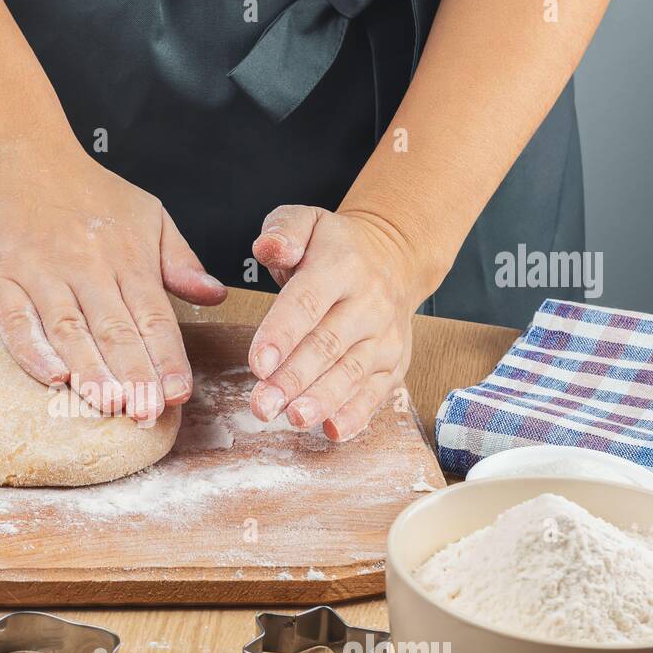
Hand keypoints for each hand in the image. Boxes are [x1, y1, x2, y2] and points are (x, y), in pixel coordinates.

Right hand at [0, 142, 226, 420]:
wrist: (18, 155)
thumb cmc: (88, 192)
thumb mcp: (147, 214)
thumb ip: (180, 261)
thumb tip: (216, 295)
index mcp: (127, 256)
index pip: (153, 316)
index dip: (166, 358)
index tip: (178, 394)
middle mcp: (86, 265)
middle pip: (114, 329)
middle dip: (133, 375)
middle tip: (146, 413)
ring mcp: (39, 271)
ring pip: (68, 329)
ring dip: (90, 370)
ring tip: (109, 404)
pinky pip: (15, 320)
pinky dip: (33, 350)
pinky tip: (53, 377)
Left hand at [248, 206, 424, 440]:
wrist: (394, 258)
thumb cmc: (335, 248)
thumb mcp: (307, 221)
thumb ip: (283, 229)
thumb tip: (271, 247)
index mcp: (342, 266)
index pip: (307, 303)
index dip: (282, 334)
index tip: (258, 364)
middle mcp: (369, 303)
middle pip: (327, 345)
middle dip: (293, 379)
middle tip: (262, 405)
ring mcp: (385, 336)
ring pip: (352, 372)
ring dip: (322, 400)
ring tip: (294, 419)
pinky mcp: (394, 363)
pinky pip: (376, 392)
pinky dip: (356, 415)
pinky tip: (332, 431)